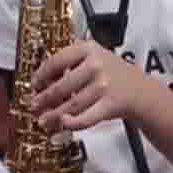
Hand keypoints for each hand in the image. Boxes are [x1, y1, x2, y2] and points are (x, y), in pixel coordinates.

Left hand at [30, 40, 145, 133]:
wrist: (138, 89)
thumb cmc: (111, 73)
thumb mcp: (93, 55)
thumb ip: (69, 62)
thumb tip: (41, 81)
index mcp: (89, 49)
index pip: (56, 61)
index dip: (41, 75)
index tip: (34, 85)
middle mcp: (96, 65)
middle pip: (61, 86)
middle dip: (44, 99)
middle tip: (35, 105)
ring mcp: (104, 85)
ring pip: (71, 105)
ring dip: (53, 115)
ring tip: (44, 119)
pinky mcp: (109, 104)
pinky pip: (85, 118)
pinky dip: (72, 123)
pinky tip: (63, 123)